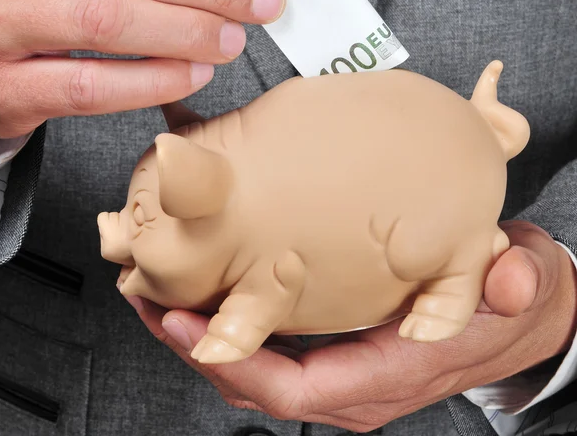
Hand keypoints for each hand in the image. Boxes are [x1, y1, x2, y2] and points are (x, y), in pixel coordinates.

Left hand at [123, 220, 576, 432]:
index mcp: (390, 370)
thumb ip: (514, 283)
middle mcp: (356, 382)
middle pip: (256, 382)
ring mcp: (343, 368)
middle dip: (195, 346)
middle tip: (147, 298)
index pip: (298, 390)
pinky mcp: (338, 348)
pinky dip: (232, 325)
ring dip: (203, 336)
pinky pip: (271, 350)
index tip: (184, 326)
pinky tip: (209, 293)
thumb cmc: (510, 304)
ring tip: (157, 294)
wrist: (517, 319)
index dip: (235, 364)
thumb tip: (508, 279)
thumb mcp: (523, 285)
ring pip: (255, 368)